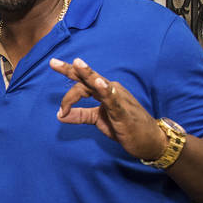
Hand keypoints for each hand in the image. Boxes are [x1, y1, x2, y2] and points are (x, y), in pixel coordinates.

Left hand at [50, 57, 167, 160]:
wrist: (149, 140)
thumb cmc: (125, 127)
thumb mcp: (98, 120)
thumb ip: (80, 115)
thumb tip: (59, 115)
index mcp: (104, 91)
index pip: (82, 83)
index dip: (67, 89)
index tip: (59, 104)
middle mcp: (110, 90)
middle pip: (87, 79)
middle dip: (71, 70)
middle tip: (53, 62)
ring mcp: (118, 99)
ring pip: (99, 84)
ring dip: (88, 74)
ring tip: (77, 64)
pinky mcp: (123, 111)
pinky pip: (113, 99)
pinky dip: (106, 90)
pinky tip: (100, 83)